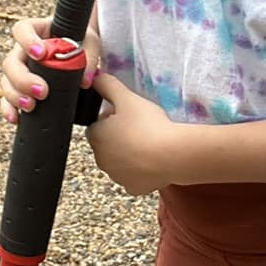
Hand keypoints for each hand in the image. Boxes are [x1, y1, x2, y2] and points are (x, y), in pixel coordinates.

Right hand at [0, 16, 101, 125]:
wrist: (81, 53)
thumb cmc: (81, 41)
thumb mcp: (89, 42)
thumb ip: (89, 56)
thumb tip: (84, 81)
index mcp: (36, 31)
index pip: (22, 30)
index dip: (27, 41)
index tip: (41, 54)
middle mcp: (22, 51)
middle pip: (10, 63)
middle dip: (23, 79)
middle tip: (42, 91)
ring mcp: (19, 70)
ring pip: (6, 82)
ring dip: (15, 96)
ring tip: (31, 106)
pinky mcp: (20, 89)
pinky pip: (7, 100)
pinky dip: (10, 109)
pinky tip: (16, 118)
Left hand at [85, 72, 188, 195]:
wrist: (171, 155)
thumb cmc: (147, 125)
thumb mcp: (127, 97)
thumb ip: (108, 85)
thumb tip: (94, 77)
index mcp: (96, 137)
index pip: (96, 126)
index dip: (110, 120)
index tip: (127, 117)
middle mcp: (101, 160)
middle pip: (106, 145)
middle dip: (118, 138)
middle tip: (139, 129)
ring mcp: (117, 176)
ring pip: (119, 163)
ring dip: (128, 155)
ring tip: (148, 144)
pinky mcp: (133, 188)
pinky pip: (134, 178)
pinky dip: (140, 171)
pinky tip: (152, 161)